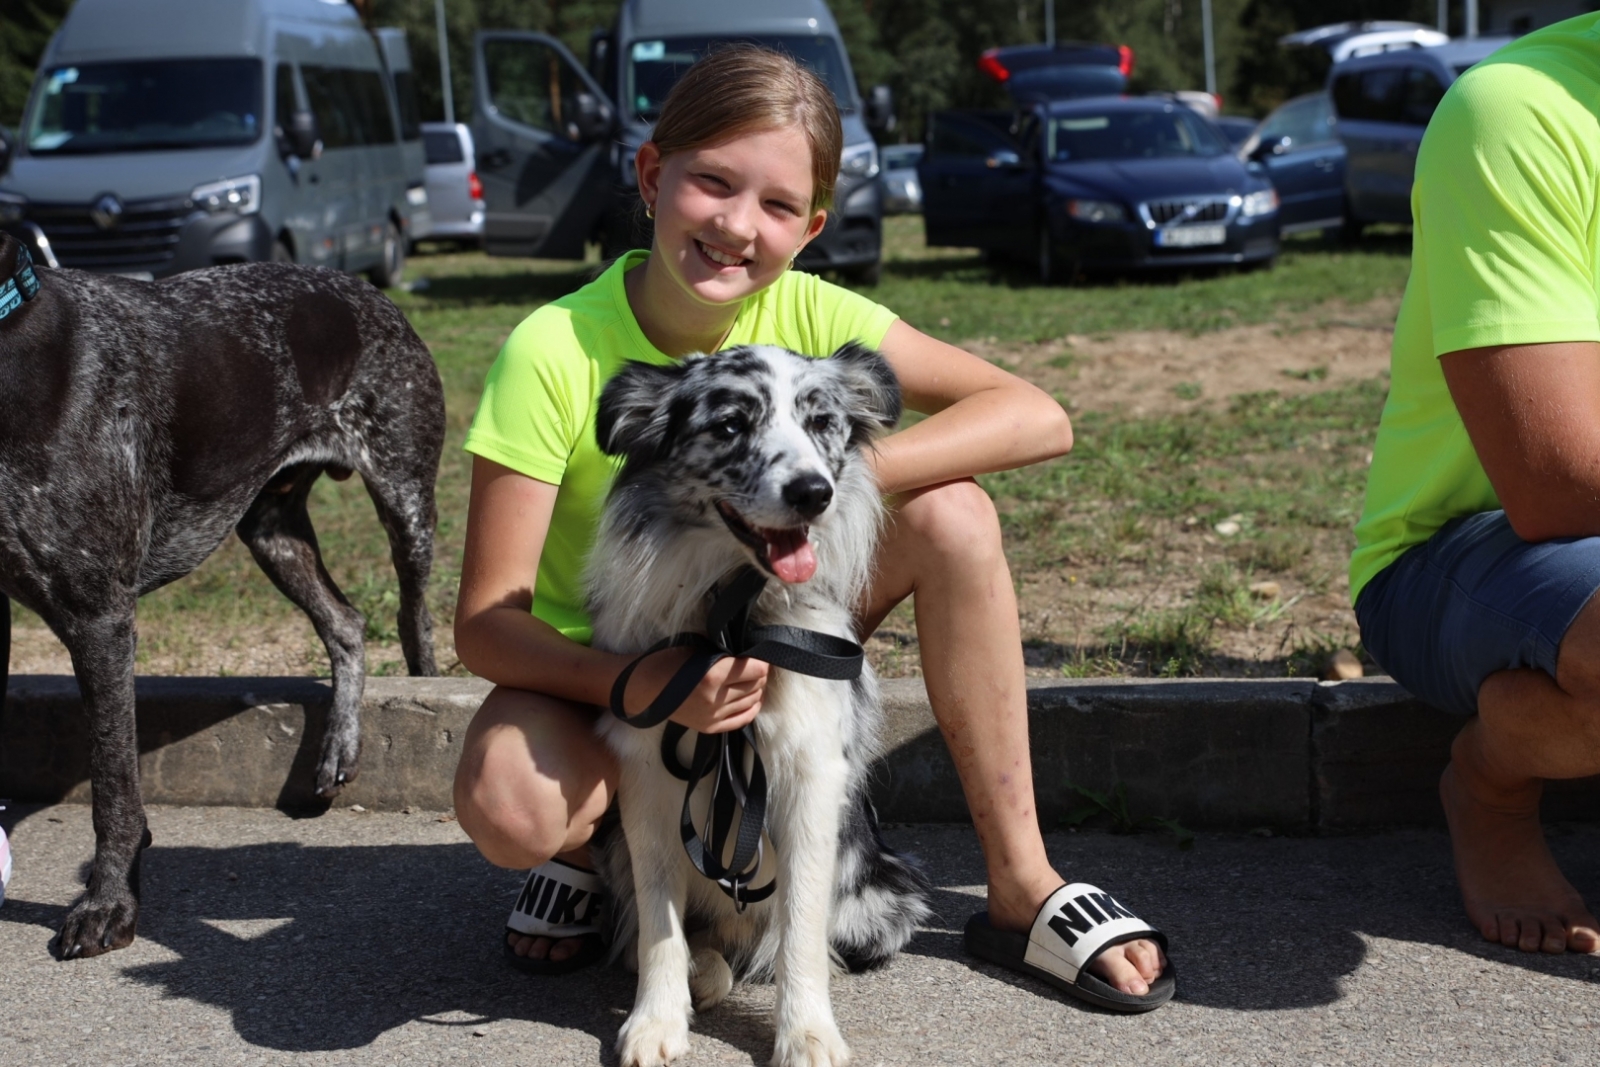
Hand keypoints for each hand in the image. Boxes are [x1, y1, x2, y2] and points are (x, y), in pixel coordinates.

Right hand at [618, 645, 767, 733]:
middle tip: (754, 665)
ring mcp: (713, 716)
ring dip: (757, 689)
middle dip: (760, 674)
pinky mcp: (710, 727)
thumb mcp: (696, 648)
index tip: (758, 654)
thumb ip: (723, 651)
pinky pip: (743, 719)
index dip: (761, 660)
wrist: (643, 689)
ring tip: (751, 679)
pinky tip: (752, 698)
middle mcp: (716, 698)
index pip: (756, 669)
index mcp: (713, 675)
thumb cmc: (666, 662)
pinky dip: (752, 707)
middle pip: (756, 685)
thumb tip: (747, 650)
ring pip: (752, 701)